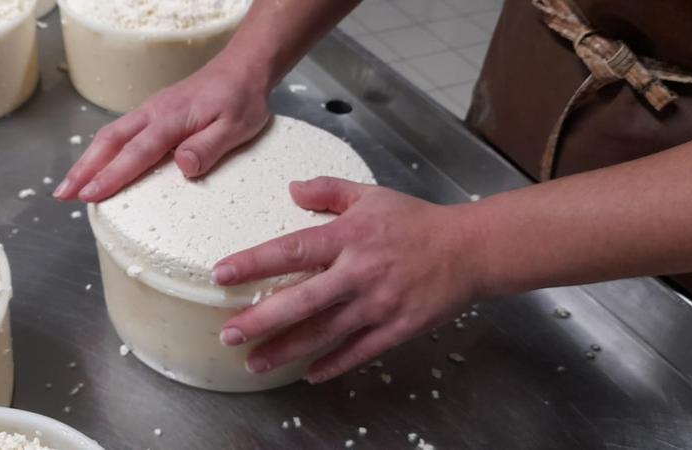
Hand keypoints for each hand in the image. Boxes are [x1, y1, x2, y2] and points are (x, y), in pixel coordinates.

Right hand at [53, 61, 270, 201]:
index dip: (111, 176)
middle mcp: (153, 112)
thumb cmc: (241, 99)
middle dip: (84, 169)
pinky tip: (97, 166)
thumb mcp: (236, 127)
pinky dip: (103, 151)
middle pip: (109, 142)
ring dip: (88, 161)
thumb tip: (182, 166)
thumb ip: (208, 147)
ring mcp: (151, 110)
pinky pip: (121, 133)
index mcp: (171, 119)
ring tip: (70, 187)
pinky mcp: (154, 113)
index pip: (135, 152)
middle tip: (62, 195)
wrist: (243, 68)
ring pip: (110, 136)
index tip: (90, 195)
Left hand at [213, 177, 483, 382]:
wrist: (470, 249)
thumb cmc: (416, 221)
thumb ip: (328, 190)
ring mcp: (378, 304)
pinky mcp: (397, 328)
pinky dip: (334, 364)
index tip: (221, 273)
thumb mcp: (371, 195)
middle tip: (229, 333)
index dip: (254, 262)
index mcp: (349, 237)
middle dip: (262, 319)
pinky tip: (309, 375)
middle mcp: (359, 272)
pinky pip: (360, 351)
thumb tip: (292, 188)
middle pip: (303, 300)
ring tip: (254, 361)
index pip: (292, 249)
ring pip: (325, 333)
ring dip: (287, 350)